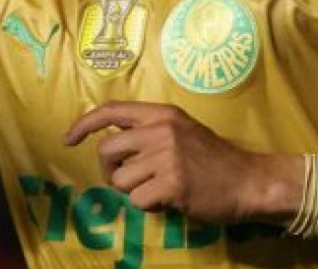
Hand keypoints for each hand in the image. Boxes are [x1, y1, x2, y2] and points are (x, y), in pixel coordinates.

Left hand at [64, 101, 302, 224]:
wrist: (249, 180)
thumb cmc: (214, 159)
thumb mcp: (182, 130)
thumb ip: (150, 130)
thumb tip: (110, 139)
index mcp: (162, 113)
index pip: (111, 111)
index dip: (83, 124)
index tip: (68, 139)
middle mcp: (161, 130)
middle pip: (107, 151)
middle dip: (110, 171)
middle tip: (130, 179)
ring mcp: (167, 156)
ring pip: (120, 181)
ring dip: (134, 191)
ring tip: (160, 188)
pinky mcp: (172, 184)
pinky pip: (137, 201)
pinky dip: (149, 206)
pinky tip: (170, 200)